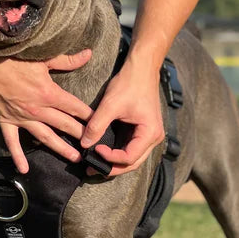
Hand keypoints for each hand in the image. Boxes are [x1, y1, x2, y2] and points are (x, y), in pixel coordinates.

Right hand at [0, 51, 93, 172]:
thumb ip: (67, 60)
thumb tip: (88, 54)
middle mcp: (38, 109)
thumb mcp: (43, 58)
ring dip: (61, 148)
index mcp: (49, 93)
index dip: (90, 115)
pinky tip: (24, 170)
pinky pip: (12, 143)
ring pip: (46, 137)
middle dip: (82, 135)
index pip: (75, 107)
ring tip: (75, 159)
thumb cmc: (12, 59)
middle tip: (95, 145)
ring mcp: (22, 118)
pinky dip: (18, 157)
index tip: (101, 123)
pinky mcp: (6, 122)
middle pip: (65, 125)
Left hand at [80, 60, 164, 176]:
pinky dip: (118, 152)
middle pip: (133, 162)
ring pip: (132, 158)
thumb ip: (97, 126)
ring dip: (115, 163)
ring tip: (95, 164)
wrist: (142, 68)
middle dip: (112, 168)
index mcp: (150, 132)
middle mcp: (154, 137)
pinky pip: (131, 147)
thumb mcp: (110, 105)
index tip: (94, 150)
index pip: (129, 157)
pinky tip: (103, 152)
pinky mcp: (143, 130)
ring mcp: (149, 134)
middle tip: (91, 169)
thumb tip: (84, 144)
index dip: (110, 158)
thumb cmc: (130, 83)